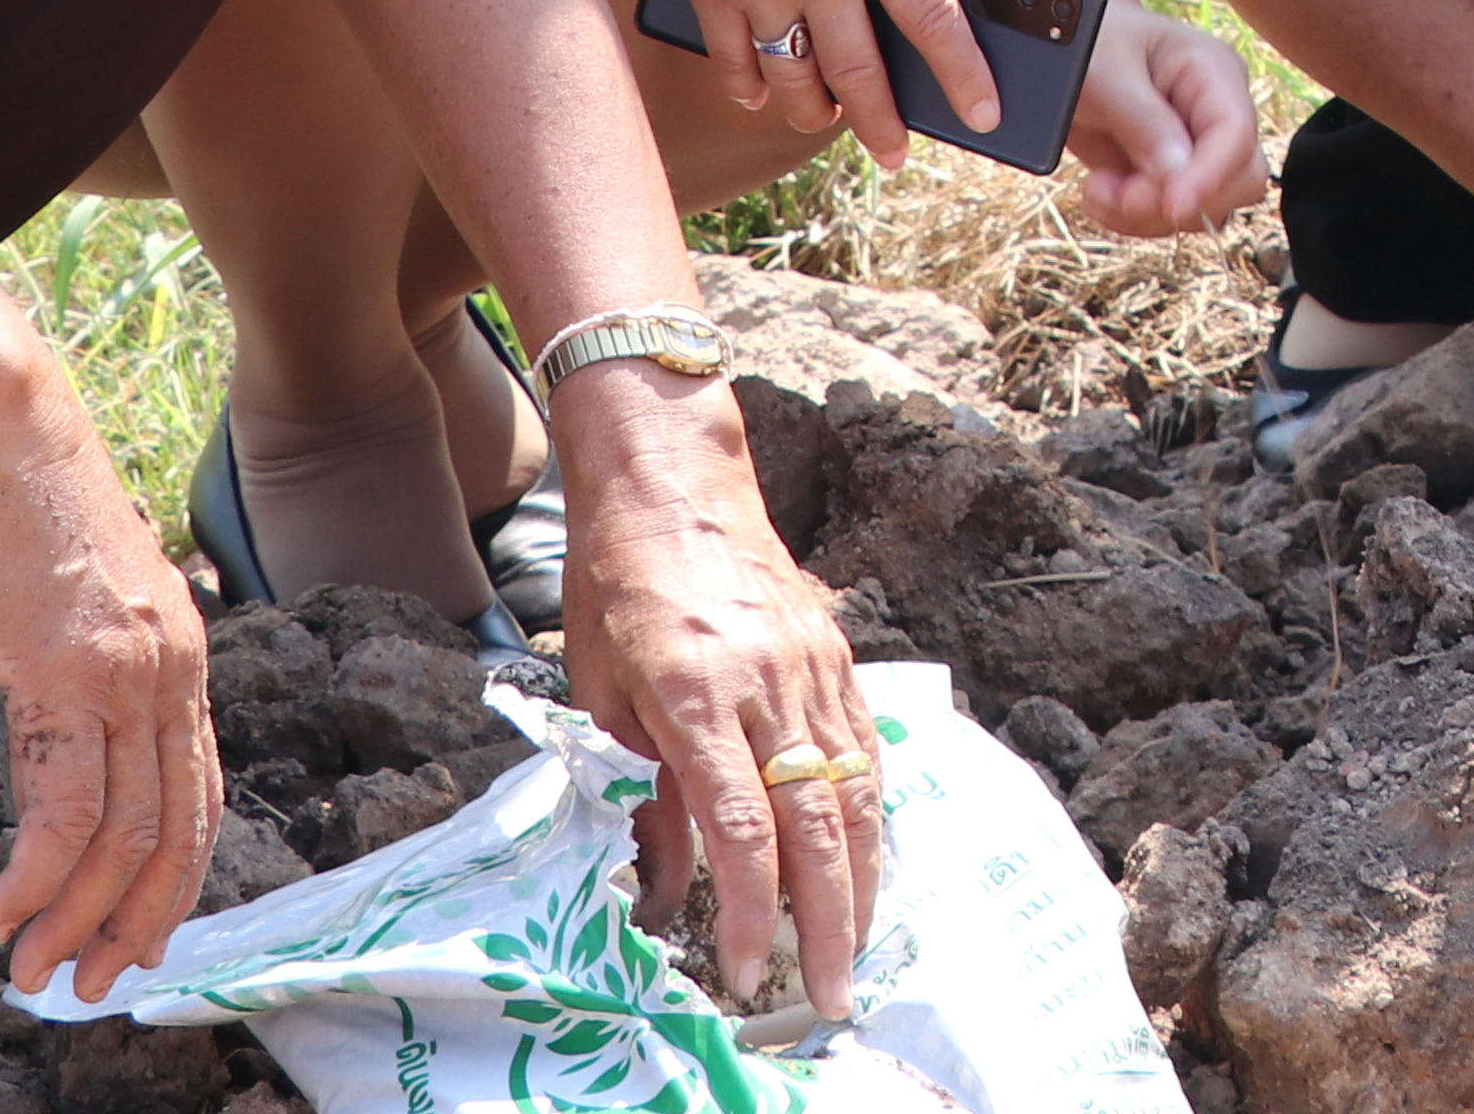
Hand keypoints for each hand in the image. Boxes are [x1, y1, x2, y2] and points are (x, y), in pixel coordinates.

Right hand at [0, 381, 221, 1004]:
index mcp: (184, 660)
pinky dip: (38, 875)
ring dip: (79, 917)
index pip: (200, 794)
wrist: (12, 438)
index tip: (140, 935)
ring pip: (125, 834)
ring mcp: (129, 677)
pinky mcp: (70, 676)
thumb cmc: (36, 514)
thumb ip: (95, 678)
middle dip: (139, 922)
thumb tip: (67, 745)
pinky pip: (67, 807)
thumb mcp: (86, 609)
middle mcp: (174, 675)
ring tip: (36, 969)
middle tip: (93, 984)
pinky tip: (3, 912)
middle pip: (177, 831)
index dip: (175, 877)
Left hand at [553, 367, 880, 1021]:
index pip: (737, 823)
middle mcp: (766, 679)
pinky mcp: (836, 651)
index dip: (748, 906)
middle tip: (829, 997)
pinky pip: (867, 747)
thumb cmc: (616, 582)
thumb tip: (667, 885)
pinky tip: (871, 863)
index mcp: (693, 689)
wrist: (671, 476)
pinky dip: (873, 815)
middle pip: (815, 820)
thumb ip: (642, 789)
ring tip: (858, 950)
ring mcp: (812, 663)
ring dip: (863, 881)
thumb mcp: (600, 690)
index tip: (746, 968)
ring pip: (857, 789)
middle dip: (828, 921)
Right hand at [625, 0, 986, 154]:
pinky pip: (733, 63)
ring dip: (817, 113)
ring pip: (794, 80)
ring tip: (832, 120)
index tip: (984, 117)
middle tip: (896, 155)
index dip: (964, 75)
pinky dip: (751, 88)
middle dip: (885, 126)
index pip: (933, 20)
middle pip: (861, 72)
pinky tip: (765, 92)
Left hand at [1067, 0, 1266, 238]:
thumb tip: (1176, 172)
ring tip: (1096, 189)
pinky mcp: (1170, 177)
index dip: (1211, 176)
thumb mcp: (1106, 71)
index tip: (1172, 206)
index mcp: (1213, 72)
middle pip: (1240, 180)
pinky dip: (1132, 220)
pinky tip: (1098, 194)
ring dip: (1147, 216)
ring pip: (1207, 210)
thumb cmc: (1087, 42)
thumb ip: (1142, 119)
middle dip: (1178, 200)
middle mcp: (1216, 114)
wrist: (1061, 53)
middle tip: (1120, 195)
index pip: (1236, 132)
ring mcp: (1197, 150)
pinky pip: (1171, 218)